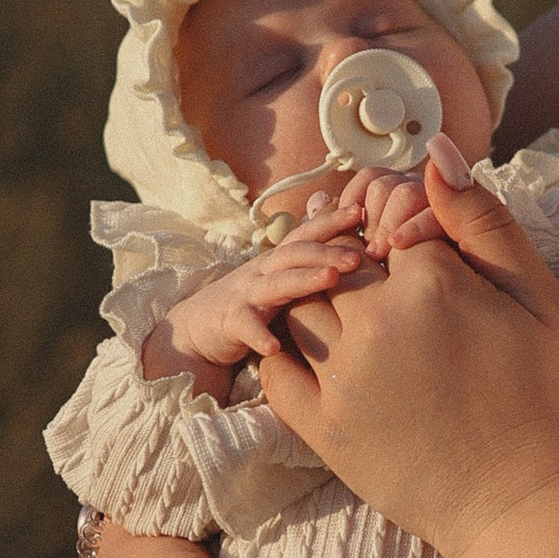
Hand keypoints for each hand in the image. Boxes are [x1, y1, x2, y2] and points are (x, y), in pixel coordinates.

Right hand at [140, 198, 380, 396]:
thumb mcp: (280, 278)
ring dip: (304, 279)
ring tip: (331, 278)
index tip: (361, 210)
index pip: (306, 234)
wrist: (197, 329)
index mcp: (278, 261)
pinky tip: (273, 348)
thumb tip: (350, 244)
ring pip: (276, 283)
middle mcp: (263, 271)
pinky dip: (258, 337)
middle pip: (295, 253)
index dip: (331, 220)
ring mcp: (245, 295)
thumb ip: (308, 264)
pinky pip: (245, 328)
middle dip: (328, 250)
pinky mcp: (229, 323)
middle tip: (359, 256)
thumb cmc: (250, 303)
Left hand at [254, 151, 558, 557]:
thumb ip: (480, 216)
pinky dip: (287, 349)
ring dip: (318, 300)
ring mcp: (341, 377)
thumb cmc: (538, 392)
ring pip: (298, 304)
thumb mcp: (532, 293)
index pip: (387, 221)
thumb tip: (433, 152)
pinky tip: (325, 354)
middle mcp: (377, 324)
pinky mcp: (320, 425)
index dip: (401, 231)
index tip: (418, 259)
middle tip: (388, 295)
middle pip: (338, 261)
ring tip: (360, 320)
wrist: (519, 500)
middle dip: (357, 264)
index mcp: (432, 283)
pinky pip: (275, 364)